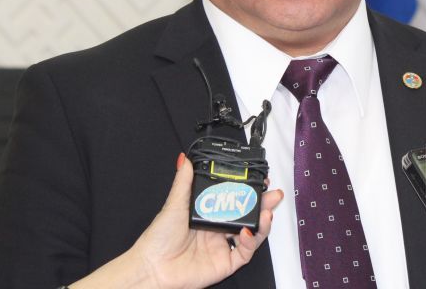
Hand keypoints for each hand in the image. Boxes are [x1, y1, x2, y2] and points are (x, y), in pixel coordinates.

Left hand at [72, 153, 282, 288]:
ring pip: (252, 234)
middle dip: (263, 204)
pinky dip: (251, 242)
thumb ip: (184, 182)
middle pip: (248, 215)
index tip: (260, 179)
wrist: (152, 267)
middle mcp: (219, 230)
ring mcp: (223, 247)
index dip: (249, 191)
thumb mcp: (174, 205)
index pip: (235, 200)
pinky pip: (245, 253)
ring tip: (266, 212)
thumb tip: (185, 159)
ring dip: (262, 222)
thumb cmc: (159, 238)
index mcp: (209, 214)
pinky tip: (248, 232)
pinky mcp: (225, 264)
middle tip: (274, 194)